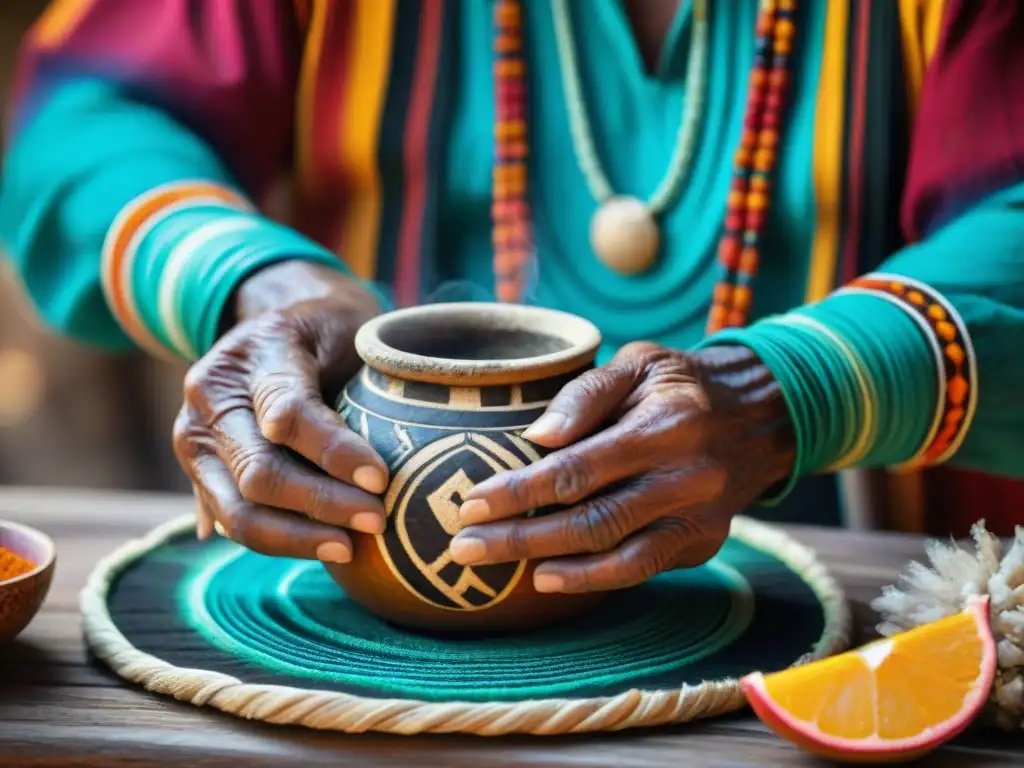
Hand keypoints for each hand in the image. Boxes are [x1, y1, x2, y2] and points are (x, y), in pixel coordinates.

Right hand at [174, 260, 388, 562]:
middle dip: (320, 504)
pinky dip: (278, 540)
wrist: (276, 314)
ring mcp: (195, 438)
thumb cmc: (329, 329)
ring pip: (237, 509)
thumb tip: (376, 469)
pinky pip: (232, 520)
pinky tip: (321, 547)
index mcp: (252, 353)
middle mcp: (209, 397)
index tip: (380, 480)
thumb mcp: (348, 332)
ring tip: (349, 547)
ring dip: (296, 537)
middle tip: (376, 520)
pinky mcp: (198, 471)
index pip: (288, 414)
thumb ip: (357, 384)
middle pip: (258, 470)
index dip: (335, 452)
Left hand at [449, 342, 794, 592]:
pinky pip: (641, 568)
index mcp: (666, 425)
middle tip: (463, 546)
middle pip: (590, 519)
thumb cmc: (682, 384)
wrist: (760, 416)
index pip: (579, 467)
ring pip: (613, 552)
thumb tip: (537, 438)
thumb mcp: (641, 362)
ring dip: (546, 563)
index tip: (470, 503)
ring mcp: (699, 517)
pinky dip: (593, 578)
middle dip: (519, 537)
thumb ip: (588, 392)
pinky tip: (548, 578)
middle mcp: (687, 477)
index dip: (521, 491)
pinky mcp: (703, 542)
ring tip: (489, 566)